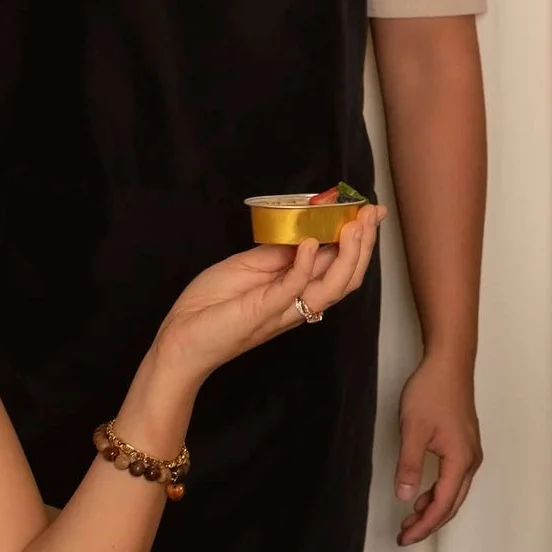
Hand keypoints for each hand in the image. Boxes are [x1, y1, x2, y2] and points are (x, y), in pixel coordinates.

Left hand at [153, 209, 381, 383]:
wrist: (179, 340)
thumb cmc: (210, 307)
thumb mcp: (247, 268)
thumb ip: (278, 254)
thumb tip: (305, 233)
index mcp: (296, 292)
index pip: (338, 266)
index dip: (358, 240)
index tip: (369, 211)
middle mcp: (297, 304)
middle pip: (346, 278)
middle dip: (364, 244)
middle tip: (372, 214)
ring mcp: (282, 310)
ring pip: (332, 288)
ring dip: (348, 255)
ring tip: (354, 225)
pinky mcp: (262, 312)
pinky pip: (291, 290)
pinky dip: (305, 266)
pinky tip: (310, 242)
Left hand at [393, 355, 481, 544]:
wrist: (449, 363)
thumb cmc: (432, 391)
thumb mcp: (413, 430)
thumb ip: (409, 466)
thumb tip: (405, 497)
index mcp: (460, 460)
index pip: (442, 505)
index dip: (423, 526)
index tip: (405, 537)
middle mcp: (471, 460)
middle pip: (452, 504)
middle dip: (429, 523)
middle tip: (405, 534)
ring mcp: (471, 452)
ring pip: (454, 492)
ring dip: (434, 508)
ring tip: (410, 518)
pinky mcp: (465, 444)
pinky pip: (455, 479)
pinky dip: (439, 492)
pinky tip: (423, 493)